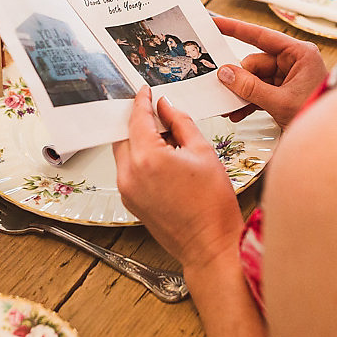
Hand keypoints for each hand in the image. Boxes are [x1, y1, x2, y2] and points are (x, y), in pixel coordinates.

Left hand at [112, 87, 242, 269]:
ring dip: (138, 140)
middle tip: (157, 113)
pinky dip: (139, 158)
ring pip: (124, 152)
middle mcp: (130, 174)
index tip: (145, 92)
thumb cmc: (212, 205)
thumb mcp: (203, 152)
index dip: (142, 101)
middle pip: (124, 135)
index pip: (137, 118)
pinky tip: (162, 158)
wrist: (210, 244)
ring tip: (165, 138)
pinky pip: (128, 169)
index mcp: (147, 158)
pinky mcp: (130, 201)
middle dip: (138, 121)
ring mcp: (127, 190)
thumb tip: (167, 107)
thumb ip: (181, 123)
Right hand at [214, 15, 326, 126]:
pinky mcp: (284, 91)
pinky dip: (250, 101)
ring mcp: (289, 77)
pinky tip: (239, 112)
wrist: (331, 137)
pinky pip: (260, 90)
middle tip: (225, 91)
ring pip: (255, 78)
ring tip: (230, 107)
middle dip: (240, 79)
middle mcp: (294, 61)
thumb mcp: (280, 102)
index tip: (217, 23)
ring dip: (243, 93)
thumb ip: (250, 87)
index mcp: (299, 54)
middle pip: (255, 63)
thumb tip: (226, 74)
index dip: (237, 29)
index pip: (262, 36)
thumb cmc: (316, 114)